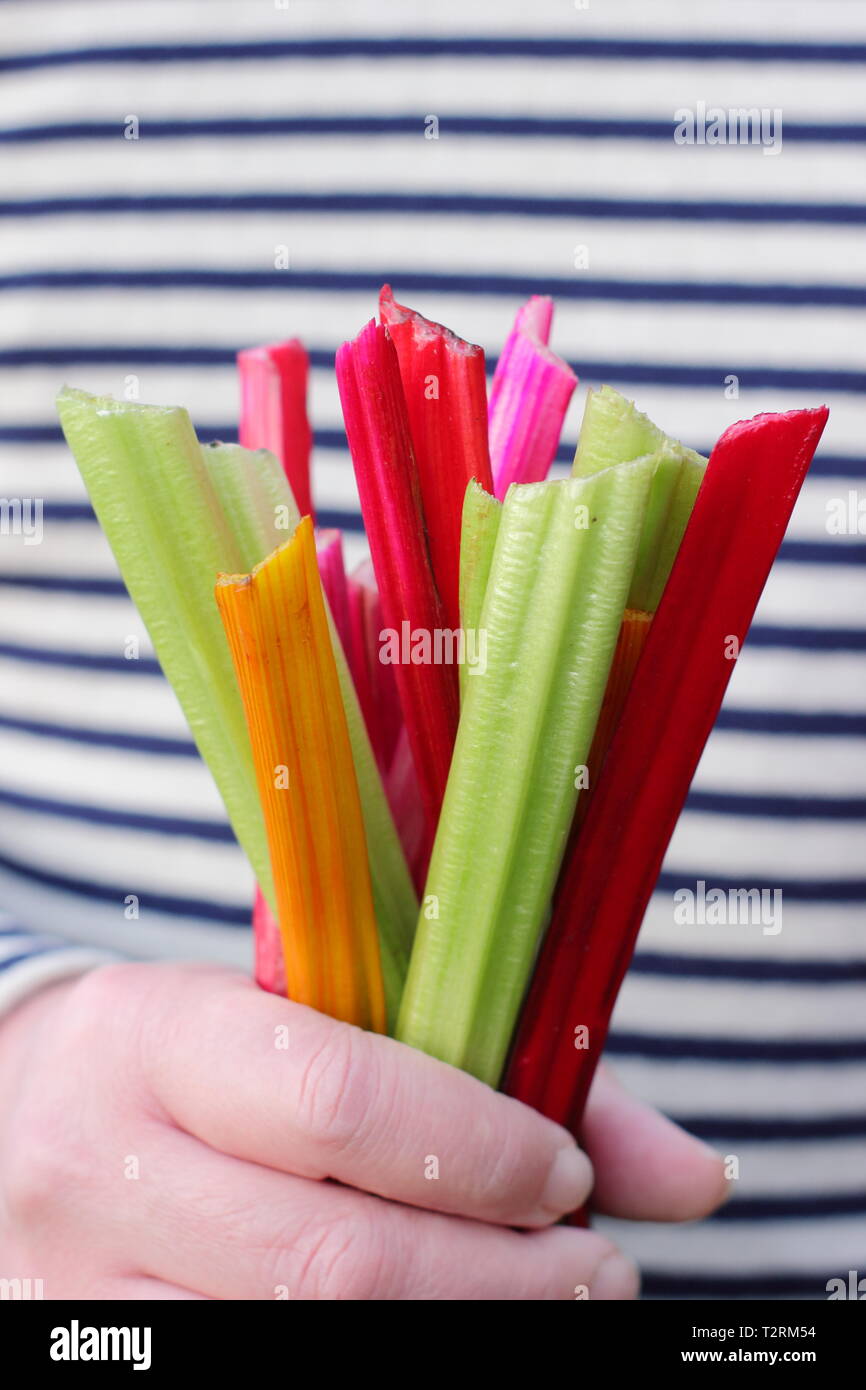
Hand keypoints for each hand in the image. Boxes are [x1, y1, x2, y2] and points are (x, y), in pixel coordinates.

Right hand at [0, 962, 726, 1299]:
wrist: (13, 1103)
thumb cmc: (191, 1050)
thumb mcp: (305, 1016)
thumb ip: (492, 1075)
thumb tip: (696, 1176)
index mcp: (155, 1034)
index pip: (336, 1106)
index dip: (480, 1154)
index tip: (566, 1174)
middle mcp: (100, 1165)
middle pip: (332, 1265)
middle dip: (500, 1280)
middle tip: (592, 1268)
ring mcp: (78, 1290)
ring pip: (295, 1345)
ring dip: (456, 1333)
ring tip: (535, 1300)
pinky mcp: (84, 1363)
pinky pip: (251, 1378)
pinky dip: (371, 1361)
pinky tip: (438, 1332)